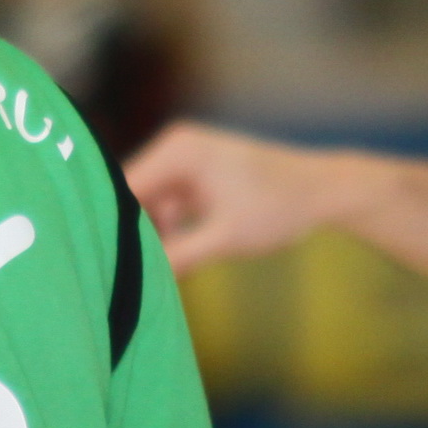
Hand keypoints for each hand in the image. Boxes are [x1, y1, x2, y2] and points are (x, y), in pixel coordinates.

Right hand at [126, 122, 337, 276]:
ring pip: (147, 206)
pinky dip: (168, 232)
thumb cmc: (278, 208)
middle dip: (131, 235)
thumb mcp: (225, 238)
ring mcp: (184, 162)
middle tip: (127, 277)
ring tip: (159, 272)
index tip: (104, 263)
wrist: (323, 192)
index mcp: (177, 151)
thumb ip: (179, 256)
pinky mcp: (194, 177)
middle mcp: (174, 148)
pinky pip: (165, 206)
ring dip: (151, 237)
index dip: (111, 227)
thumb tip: (137, 280)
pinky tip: (177, 262)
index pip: (122, 190)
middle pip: (131, 197)